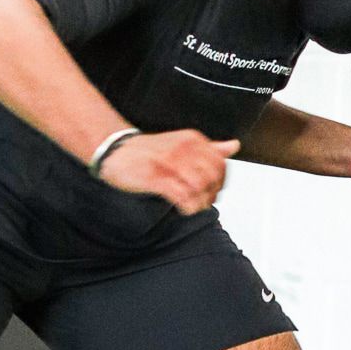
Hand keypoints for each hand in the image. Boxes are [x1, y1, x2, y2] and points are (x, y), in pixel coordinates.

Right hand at [99, 130, 239, 213]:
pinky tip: (182, 209)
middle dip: (211, 195)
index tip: (213, 193)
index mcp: (192, 140)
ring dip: (199, 203)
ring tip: (192, 207)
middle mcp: (183, 149)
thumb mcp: (183, 143)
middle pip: (212, 177)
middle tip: (202, 203)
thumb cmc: (149, 150)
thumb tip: (234, 146)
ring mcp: (169, 163)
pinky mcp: (156, 178)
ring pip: (199, 187)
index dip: (220, 183)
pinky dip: (187, 207)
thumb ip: (209, 147)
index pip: (220, 164)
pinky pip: (182, 196)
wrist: (116, 151)